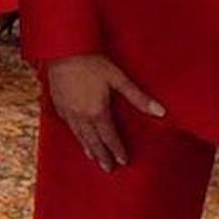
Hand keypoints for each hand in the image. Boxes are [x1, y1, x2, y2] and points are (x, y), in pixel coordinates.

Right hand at [44, 53, 165, 171]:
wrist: (63, 50)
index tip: (123, 161)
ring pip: (79, 135)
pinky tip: (77, 135)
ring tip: (93, 158)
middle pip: (93, 141)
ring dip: (87, 148)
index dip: (117, 149)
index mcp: (97, 112)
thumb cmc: (91, 62)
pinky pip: (67, 126)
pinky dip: (74, 134)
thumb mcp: (118, 78)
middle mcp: (81, 116)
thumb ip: (138, 97)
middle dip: (102, 155)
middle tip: (108, 168)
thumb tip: (160, 111)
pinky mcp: (58, 104)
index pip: (109, 137)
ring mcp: (68, 111)